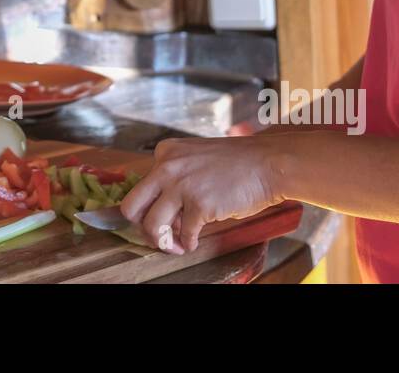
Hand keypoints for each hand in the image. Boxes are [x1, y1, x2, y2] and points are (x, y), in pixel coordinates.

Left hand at [118, 135, 282, 254]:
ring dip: (163, 242)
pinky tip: (196, 242)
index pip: (139, 187)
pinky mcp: (199, 204)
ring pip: (152, 225)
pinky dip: (189, 244)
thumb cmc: (236, 163)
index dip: (149, 208)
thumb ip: (175, 178)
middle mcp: (167, 167)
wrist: (267, 162)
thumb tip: (164, 211)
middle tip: (159, 236)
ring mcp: (181, 185)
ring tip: (177, 245)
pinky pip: (184, 235)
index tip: (161, 218)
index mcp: (164, 153)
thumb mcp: (195, 158)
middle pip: (131, 207)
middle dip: (142, 228)